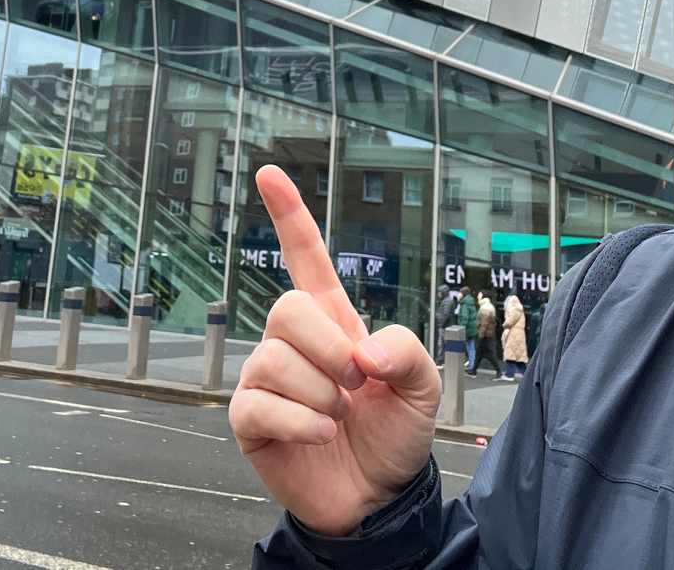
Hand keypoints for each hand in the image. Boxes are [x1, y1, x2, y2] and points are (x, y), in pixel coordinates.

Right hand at [228, 165, 439, 535]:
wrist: (380, 499)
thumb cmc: (396, 436)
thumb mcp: (424, 386)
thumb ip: (406, 350)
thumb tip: (360, 350)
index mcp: (333, 321)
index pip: (306, 257)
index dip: (289, 215)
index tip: (269, 174)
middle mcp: (293, 344)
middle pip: (287, 307)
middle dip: (327, 346)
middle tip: (355, 382)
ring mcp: (267, 380)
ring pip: (274, 359)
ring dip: (320, 394)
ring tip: (339, 418)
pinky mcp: (250, 420)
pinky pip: (258, 404)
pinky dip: (300, 422)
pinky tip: (321, 434)